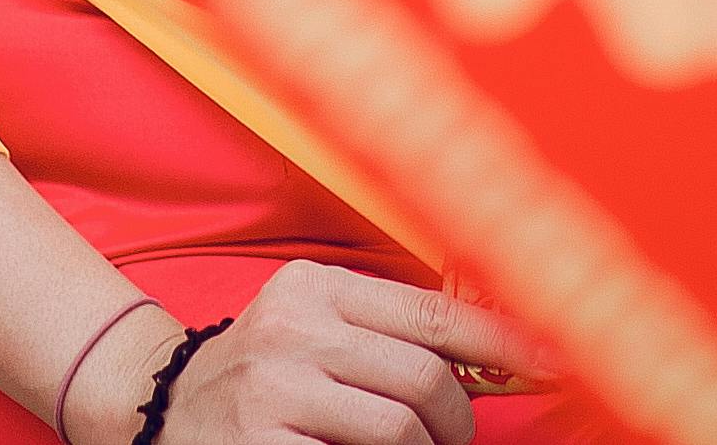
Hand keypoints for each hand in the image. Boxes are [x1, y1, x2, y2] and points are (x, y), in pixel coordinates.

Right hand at [133, 262, 555, 444]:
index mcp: (314, 287)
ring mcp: (273, 388)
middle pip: (423, 375)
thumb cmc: (263, 374)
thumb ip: (392, 335)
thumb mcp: (315, 330)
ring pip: (399, 428)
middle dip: (458, 420)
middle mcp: (292, 327)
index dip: (503, 343)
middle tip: (458, 438)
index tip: (557, 364)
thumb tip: (502, 355)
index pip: (431, 313)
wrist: (159, 409)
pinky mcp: (262, 444)